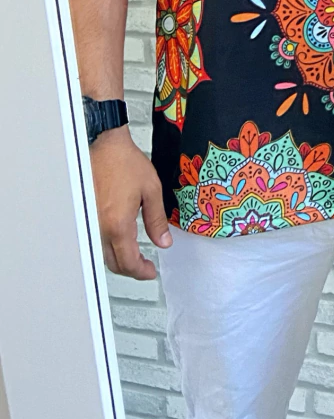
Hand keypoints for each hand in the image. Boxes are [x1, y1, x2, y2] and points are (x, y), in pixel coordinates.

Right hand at [89, 126, 170, 279]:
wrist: (104, 147)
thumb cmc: (125, 164)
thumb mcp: (152, 190)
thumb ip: (157, 219)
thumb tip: (163, 241)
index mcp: (118, 224)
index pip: (128, 262)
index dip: (141, 271)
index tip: (150, 271)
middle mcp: (100, 228)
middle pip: (114, 263)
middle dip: (131, 269)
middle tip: (145, 267)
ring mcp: (90, 223)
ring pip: (102, 255)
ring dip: (119, 260)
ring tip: (135, 256)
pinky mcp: (85, 216)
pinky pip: (96, 241)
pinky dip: (108, 248)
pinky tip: (119, 242)